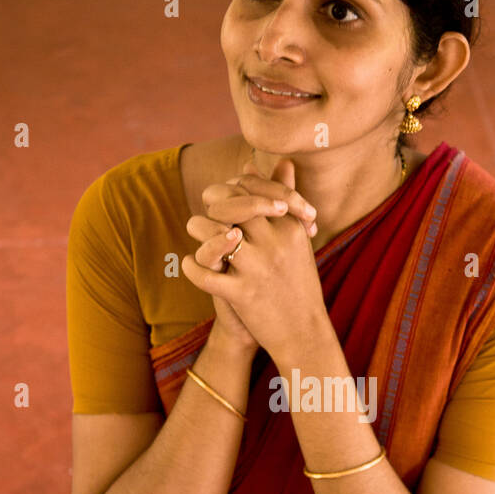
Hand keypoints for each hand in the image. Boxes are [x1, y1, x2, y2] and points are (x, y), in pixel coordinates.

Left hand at [181, 158, 329, 362]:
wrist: (304, 332)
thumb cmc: (298, 282)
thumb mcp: (298, 238)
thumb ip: (288, 199)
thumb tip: (283, 161)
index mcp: (288, 226)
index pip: (250, 190)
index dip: (229, 190)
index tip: (221, 198)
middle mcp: (274, 243)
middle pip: (229, 204)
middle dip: (211, 205)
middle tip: (205, 213)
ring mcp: (257, 268)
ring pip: (211, 234)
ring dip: (197, 231)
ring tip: (196, 236)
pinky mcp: (242, 294)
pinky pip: (204, 274)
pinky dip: (191, 268)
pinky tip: (189, 265)